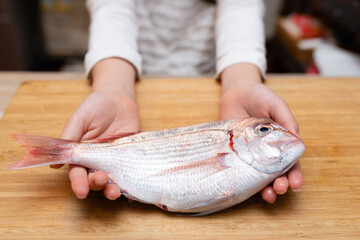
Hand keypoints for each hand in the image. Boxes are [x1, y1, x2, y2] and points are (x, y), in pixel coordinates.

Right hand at [51, 90, 139, 199]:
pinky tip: (132, 191)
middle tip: (100, 180)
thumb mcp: (80, 119)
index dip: (78, 183)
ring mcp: (114, 162)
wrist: (118, 99)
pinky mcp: (130, 158)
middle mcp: (97, 162)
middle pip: (94, 180)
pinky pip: (130, 174)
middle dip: (96, 184)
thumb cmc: (94, 108)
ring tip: (114, 192)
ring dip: (112, 190)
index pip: (77, 173)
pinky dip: (131, 185)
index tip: (80, 191)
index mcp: (81, 156)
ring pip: (112, 182)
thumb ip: (69, 138)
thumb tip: (53, 165)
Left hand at [220, 64, 301, 202]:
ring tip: (269, 195)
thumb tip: (297, 142)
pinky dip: (243, 178)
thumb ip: (286, 120)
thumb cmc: (260, 96)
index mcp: (280, 142)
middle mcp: (266, 150)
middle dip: (280, 183)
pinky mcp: (234, 151)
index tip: (295, 185)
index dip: (294, 174)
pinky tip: (247, 186)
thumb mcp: (276, 105)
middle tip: (280, 189)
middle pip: (275, 172)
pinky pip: (239, 167)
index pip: (290, 162)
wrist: (235, 91)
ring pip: (258, 175)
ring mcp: (249, 153)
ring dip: (265, 187)